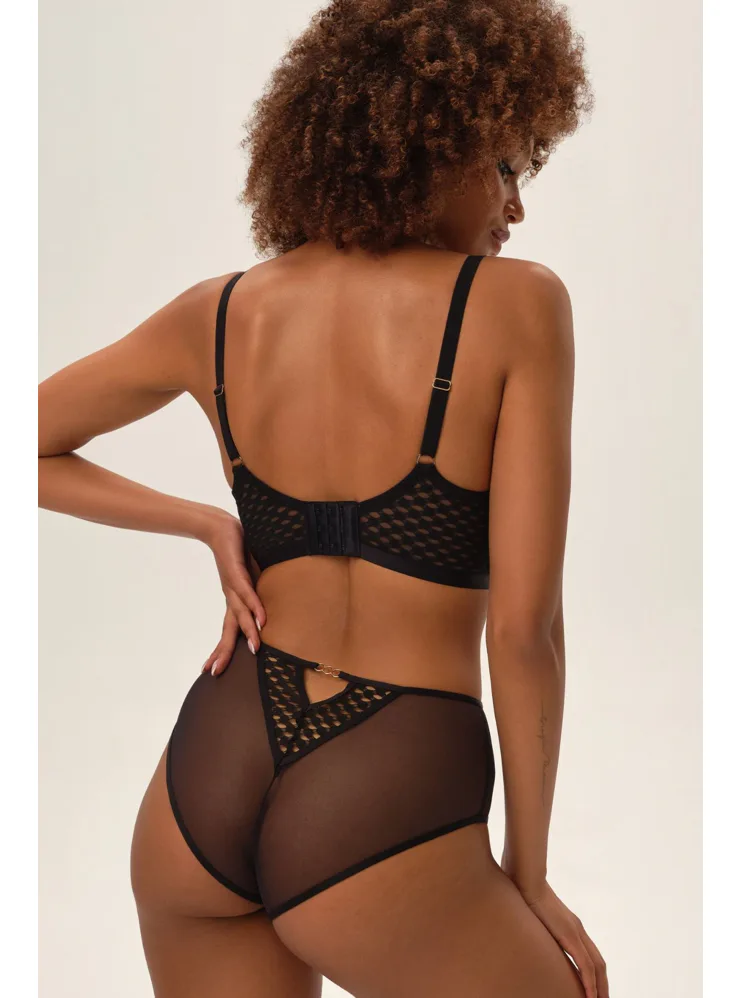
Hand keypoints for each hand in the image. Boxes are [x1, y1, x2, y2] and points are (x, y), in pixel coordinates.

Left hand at [200, 510, 265, 675]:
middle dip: (223, 651)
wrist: (220, 526)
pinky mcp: (236, 571)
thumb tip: (269, 607)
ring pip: (240, 613)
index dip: (223, 651)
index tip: (212, 671)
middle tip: (215, 673)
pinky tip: (260, 619)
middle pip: (228, 629)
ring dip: (247, 632)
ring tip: (254, 650)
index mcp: (234, 600)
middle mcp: (231, 596)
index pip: (228, 630)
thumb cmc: (237, 551)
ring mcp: (232, 585)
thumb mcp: (251, 576)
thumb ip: (258, 592)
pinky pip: (247, 591)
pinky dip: (254, 606)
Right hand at [512, 879, 608, 997]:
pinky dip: (591, 983)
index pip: (589, 954)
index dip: (594, 974)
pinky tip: (591, 996)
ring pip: (597, 966)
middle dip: (602, 985)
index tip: (593, 990)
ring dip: (600, 987)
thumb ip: (535, 926)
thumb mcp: (531, 916)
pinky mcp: (570, 934)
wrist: (525, 877)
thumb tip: (525, 931)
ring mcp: (575, 931)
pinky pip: (586, 965)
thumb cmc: (523, 890)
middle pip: (598, 963)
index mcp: (570, 925)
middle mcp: (577, 929)